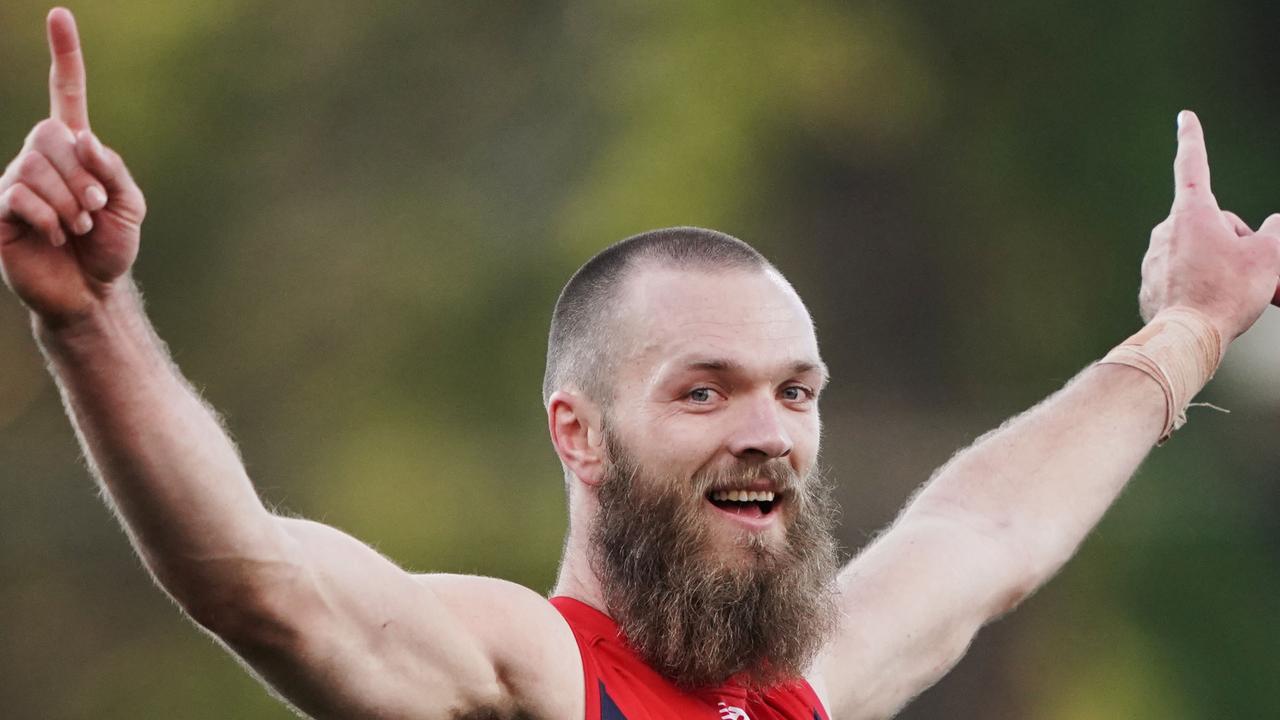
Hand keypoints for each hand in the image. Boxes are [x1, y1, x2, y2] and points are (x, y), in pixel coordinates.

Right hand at [0, 7, 145, 325]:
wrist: (92, 292)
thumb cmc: (110, 247)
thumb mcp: (130, 206)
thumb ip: (113, 169)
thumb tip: (83, 139)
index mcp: (76, 150)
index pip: (66, 93)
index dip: (64, 56)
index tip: (60, 15)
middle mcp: (41, 158)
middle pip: (51, 134)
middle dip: (82, 175)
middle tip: (95, 209)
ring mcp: (17, 181)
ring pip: (35, 166)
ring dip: (68, 202)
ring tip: (76, 227)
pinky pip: (18, 194)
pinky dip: (47, 216)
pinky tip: (55, 235)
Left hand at [1138, 111, 1279, 342]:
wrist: (1186, 336)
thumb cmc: (1226, 294)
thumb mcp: (1269, 257)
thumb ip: (1276, 232)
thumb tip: (1276, 224)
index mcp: (1192, 213)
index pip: (1193, 165)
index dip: (1193, 138)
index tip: (1184, 117)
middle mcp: (1166, 229)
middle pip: (1210, 222)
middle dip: (1232, 239)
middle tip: (1246, 269)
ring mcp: (1153, 257)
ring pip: (1196, 249)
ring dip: (1216, 262)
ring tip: (1227, 289)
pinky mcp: (1149, 282)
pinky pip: (1181, 274)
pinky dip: (1197, 283)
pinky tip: (1207, 302)